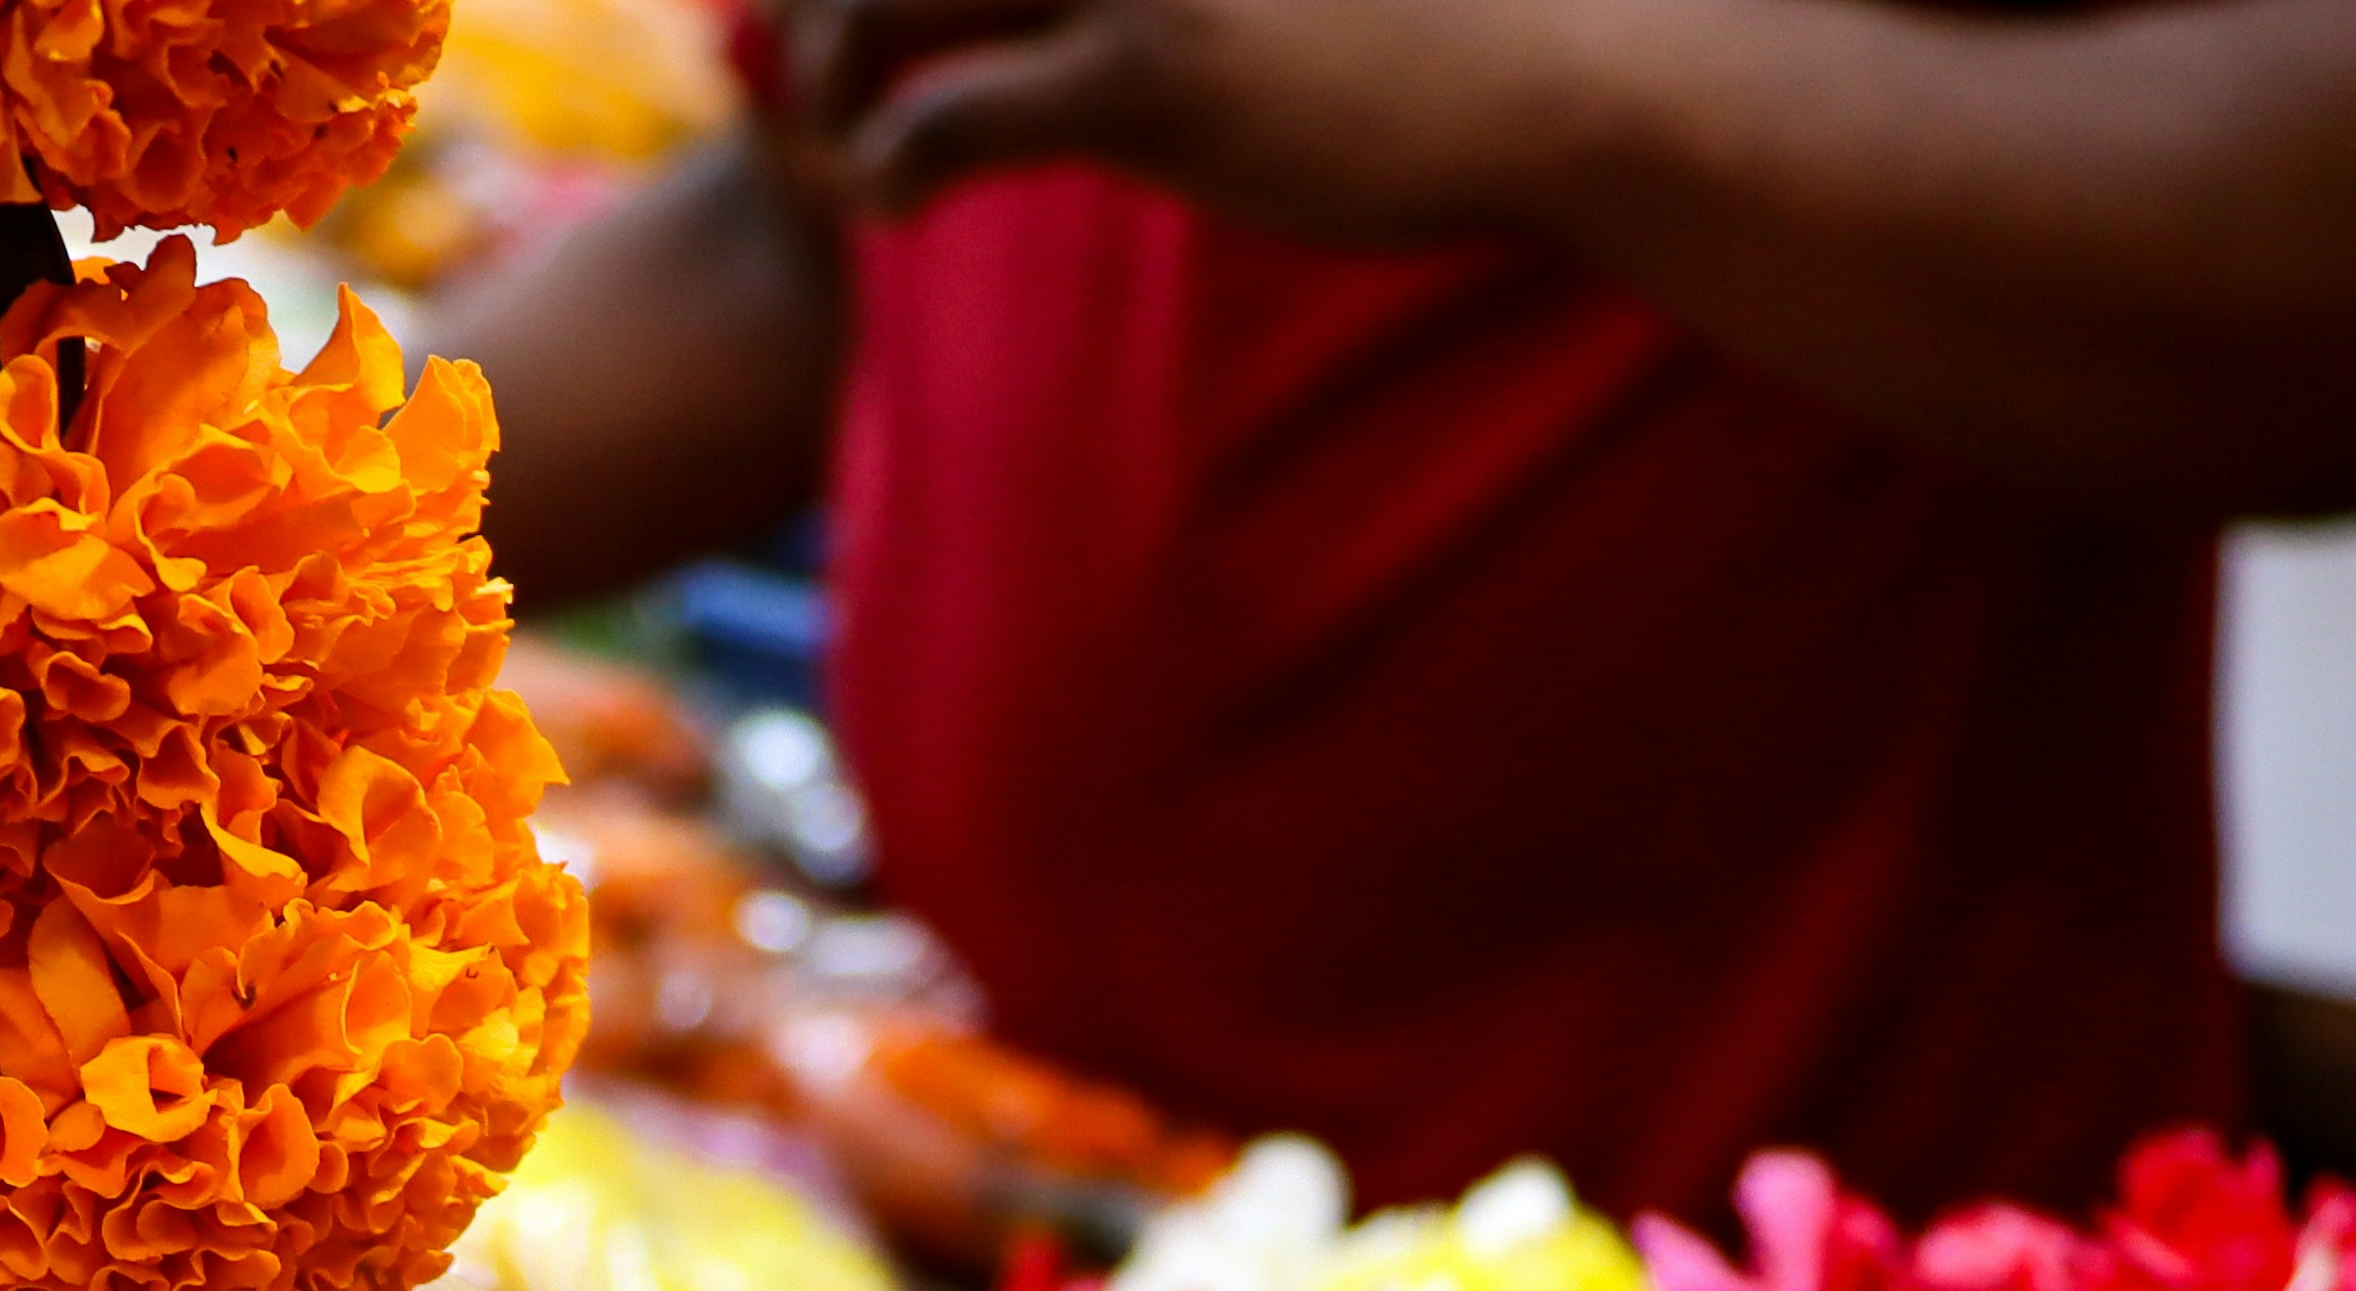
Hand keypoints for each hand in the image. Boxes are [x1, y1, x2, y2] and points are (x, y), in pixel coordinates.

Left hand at [778, 0, 1638, 243]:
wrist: (1543, 67)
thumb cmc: (1411, 9)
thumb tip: (1047, 14)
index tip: (834, 12)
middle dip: (812, 1)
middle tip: (812, 74)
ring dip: (831, 79)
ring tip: (848, 141)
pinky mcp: (1149, 75)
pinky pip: (948, 118)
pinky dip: (888, 169)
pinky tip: (896, 204)